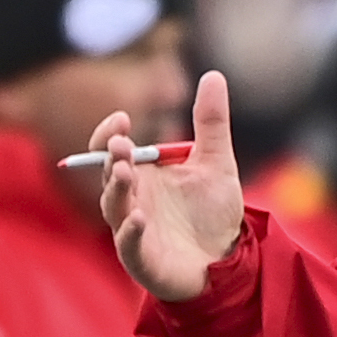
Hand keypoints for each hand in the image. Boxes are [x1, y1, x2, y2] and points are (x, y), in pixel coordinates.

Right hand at [95, 72, 243, 303]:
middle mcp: (131, 200)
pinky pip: (129, 244)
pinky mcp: (143, 258)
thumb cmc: (212, 213)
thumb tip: (213, 75)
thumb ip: (212, 122)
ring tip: (128, 172)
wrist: (228, 261)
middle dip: (112, 159)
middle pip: (109, 175)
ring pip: (114, 207)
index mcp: (142, 175)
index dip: (110, 135)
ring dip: (118, 189)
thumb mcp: (216, 162)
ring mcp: (133, 229)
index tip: (122, 118)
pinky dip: (130, 232)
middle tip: (122, 144)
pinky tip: (138, 218)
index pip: (112, 151)